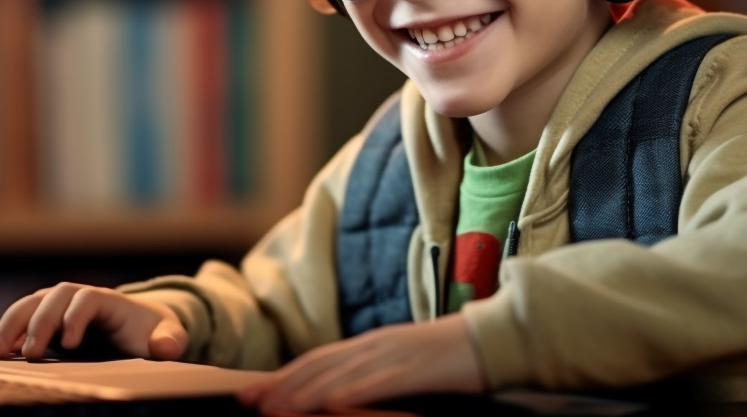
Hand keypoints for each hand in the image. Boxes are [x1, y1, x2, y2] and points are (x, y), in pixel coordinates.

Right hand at [0, 282, 187, 361]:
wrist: (138, 324)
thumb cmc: (151, 332)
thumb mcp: (166, 335)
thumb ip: (169, 340)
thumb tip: (167, 348)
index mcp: (109, 301)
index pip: (88, 297)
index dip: (76, 316)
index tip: (70, 344)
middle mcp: (79, 298)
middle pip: (53, 295)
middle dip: (38, 321)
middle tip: (26, 353)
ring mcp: (59, 307)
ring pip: (30, 303)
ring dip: (10, 324)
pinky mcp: (45, 322)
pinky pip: (20, 319)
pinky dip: (1, 330)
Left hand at [237, 313, 483, 412]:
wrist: (496, 337)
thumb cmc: (454, 357)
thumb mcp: (407, 363)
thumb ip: (376, 375)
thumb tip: (342, 397)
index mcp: (374, 344)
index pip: (319, 360)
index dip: (285, 377)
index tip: (256, 394)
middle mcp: (378, 345)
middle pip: (320, 366)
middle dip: (282, 387)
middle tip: (250, 404)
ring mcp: (396, 355)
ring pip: (340, 377)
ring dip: (303, 394)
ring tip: (275, 410)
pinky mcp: (417, 369)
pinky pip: (377, 384)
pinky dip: (350, 395)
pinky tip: (329, 406)